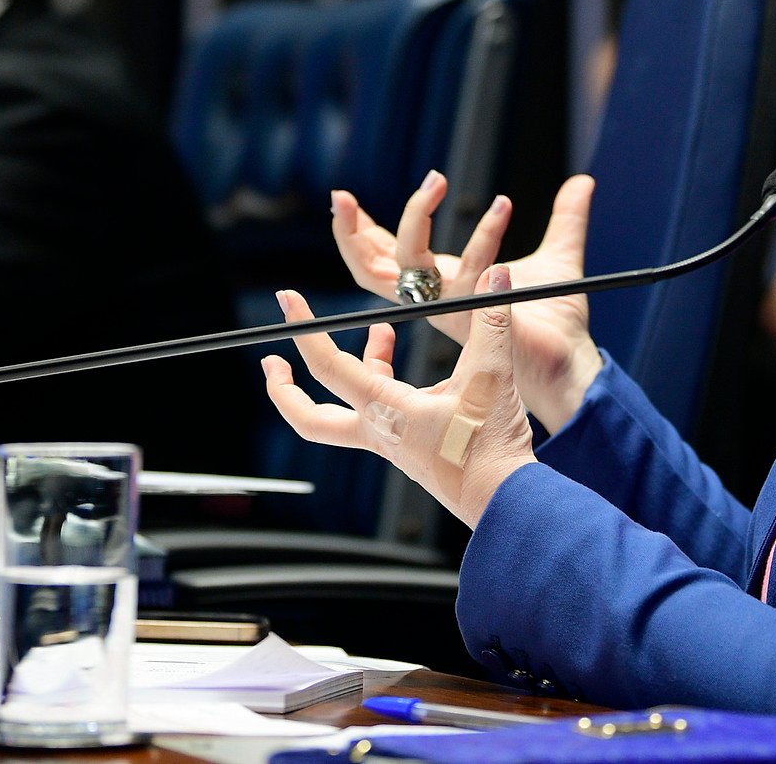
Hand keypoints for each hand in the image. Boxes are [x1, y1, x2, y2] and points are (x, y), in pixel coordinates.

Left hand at [262, 267, 537, 528]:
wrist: (502, 501)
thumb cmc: (488, 451)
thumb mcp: (491, 376)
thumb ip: (490, 321)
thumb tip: (497, 274)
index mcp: (385, 412)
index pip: (328, 366)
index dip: (304, 329)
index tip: (288, 301)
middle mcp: (380, 431)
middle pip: (310, 417)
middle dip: (284, 390)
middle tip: (272, 361)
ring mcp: (394, 444)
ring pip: (352, 409)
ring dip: (358, 369)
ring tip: (382, 332)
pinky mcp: (412, 449)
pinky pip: (387, 413)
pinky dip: (391, 384)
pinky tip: (425, 373)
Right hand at [332, 174, 603, 430]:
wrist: (574, 362)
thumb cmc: (558, 319)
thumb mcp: (559, 255)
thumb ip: (566, 216)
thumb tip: (582, 181)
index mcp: (441, 285)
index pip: (383, 256)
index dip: (359, 229)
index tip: (345, 197)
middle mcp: (437, 301)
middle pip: (371, 268)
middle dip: (350, 231)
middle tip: (341, 196)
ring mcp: (452, 312)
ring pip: (409, 264)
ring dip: (416, 218)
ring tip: (435, 180)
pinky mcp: (475, 320)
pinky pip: (467, 275)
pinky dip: (485, 237)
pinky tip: (503, 205)